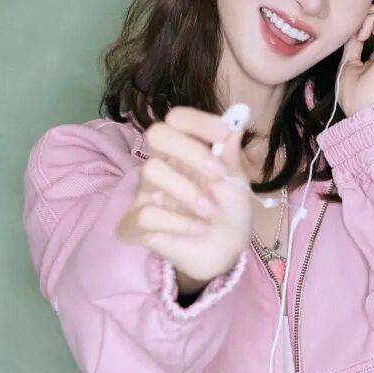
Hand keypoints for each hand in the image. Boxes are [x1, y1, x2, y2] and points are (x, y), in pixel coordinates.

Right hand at [116, 107, 254, 286]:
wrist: (224, 253)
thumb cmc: (228, 212)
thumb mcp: (237, 185)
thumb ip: (231, 158)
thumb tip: (235, 126)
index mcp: (185, 151)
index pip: (177, 119)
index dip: (199, 121)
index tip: (226, 134)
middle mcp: (162, 166)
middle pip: (156, 134)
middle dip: (189, 149)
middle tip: (217, 173)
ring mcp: (146, 193)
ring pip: (151, 170)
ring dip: (188, 191)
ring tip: (210, 211)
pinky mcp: (135, 223)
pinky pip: (146, 213)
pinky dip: (178, 222)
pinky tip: (197, 229)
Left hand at [337, 5, 373, 116]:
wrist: (364, 109)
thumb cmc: (355, 94)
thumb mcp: (349, 62)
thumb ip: (354, 43)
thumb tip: (354, 28)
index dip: (362, 20)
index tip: (350, 35)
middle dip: (367, 14)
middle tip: (354, 30)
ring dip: (368, 16)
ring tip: (358, 34)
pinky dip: (371, 20)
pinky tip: (361, 35)